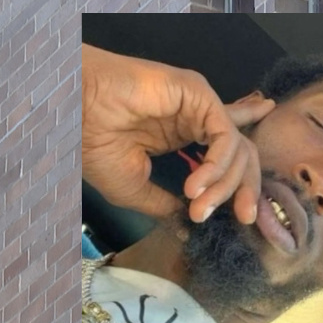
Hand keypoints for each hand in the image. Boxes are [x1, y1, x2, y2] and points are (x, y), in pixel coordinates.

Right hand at [80, 43, 275, 222]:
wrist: (76, 115)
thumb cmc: (95, 145)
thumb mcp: (134, 188)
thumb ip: (167, 206)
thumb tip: (188, 229)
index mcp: (184, 137)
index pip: (228, 160)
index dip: (239, 188)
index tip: (241, 219)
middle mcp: (197, 119)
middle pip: (242, 154)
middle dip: (247, 188)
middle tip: (245, 218)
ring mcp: (199, 105)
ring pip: (237, 146)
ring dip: (224, 184)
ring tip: (198, 208)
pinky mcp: (198, 93)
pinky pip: (225, 134)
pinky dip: (216, 165)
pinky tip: (195, 185)